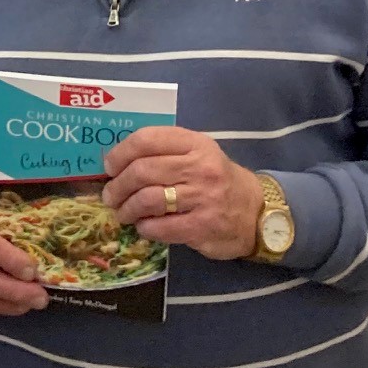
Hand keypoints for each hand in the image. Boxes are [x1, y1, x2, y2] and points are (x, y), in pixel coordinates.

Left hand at [103, 126, 260, 260]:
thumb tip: (116, 163)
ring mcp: (204, 197)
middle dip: (118, 186)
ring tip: (124, 213)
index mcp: (195, 144)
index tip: (109, 167)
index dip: (120, 153)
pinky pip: (161, 227)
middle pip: (142, 171)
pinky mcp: (204, 226)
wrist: (258, 212)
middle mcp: (200, 168)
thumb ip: (164, 152)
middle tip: (110, 196)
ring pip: (148, 199)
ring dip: (127, 208)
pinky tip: (144, 227)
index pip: (147, 140)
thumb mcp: (198, 155)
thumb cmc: (217, 180)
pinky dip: (145, 228)